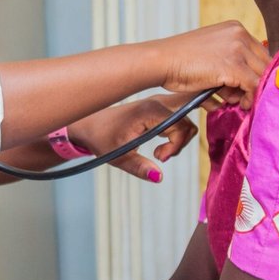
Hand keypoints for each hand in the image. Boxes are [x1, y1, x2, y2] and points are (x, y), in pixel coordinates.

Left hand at [67, 93, 207, 182]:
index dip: (176, 146)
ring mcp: (159, 102)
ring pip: (186, 120)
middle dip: (183, 141)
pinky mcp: (159, 107)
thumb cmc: (101, 137)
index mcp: (150, 111)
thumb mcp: (118, 156)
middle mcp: (158, 102)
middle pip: (188, 121)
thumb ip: (140, 168)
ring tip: (159, 152)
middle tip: (162, 154)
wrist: (90, 123)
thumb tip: (159, 177)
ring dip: (179, 139)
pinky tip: (160, 143)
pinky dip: (176, 133)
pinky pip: (180, 118)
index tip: (158, 158)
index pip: (182, 126)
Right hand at [156, 22, 267, 108]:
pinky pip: (254, 86)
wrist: (161, 60)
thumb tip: (250, 85)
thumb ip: (231, 61)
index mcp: (235, 28)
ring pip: (262, 76)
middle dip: (257, 84)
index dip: (258, 73)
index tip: (249, 88)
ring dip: (252, 92)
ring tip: (235, 100)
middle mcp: (240, 34)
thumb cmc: (180, 61)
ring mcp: (238, 49)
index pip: (261, 53)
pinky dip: (249, 98)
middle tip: (243, 98)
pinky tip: (238, 104)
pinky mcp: (234, 66)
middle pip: (265, 64)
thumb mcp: (211, 52)